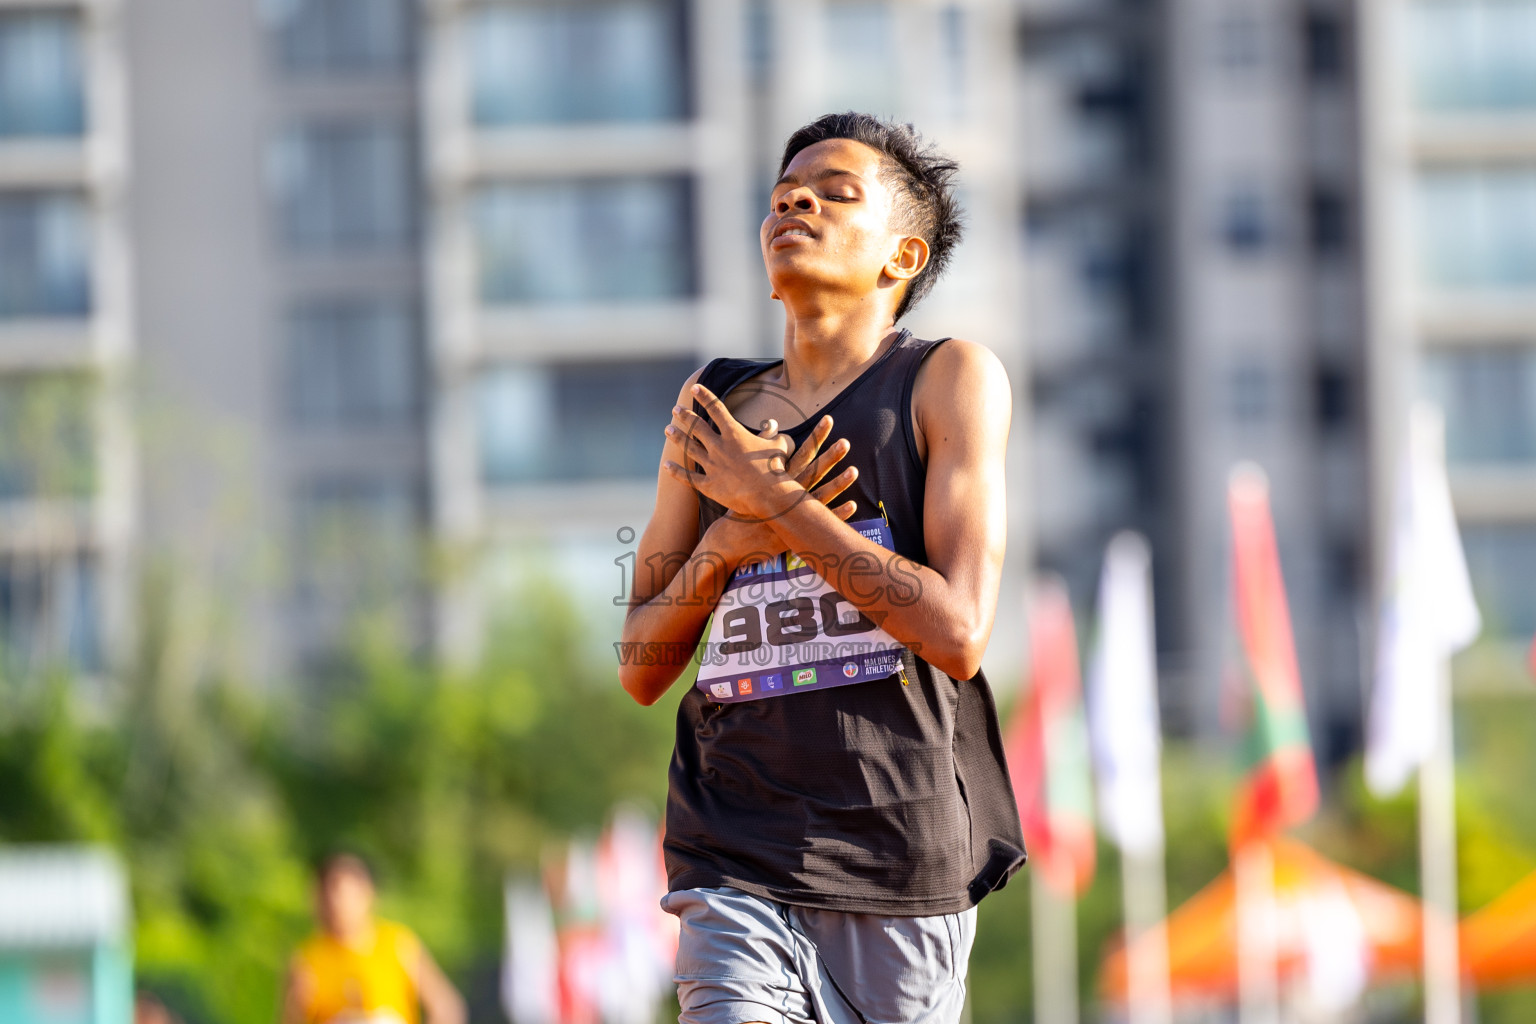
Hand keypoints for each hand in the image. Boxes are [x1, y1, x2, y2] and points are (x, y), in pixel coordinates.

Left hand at [664, 383, 807, 520]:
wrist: (768, 495)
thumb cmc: (775, 468)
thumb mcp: (779, 445)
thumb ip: (774, 434)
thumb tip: (773, 426)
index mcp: (734, 434)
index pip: (716, 409)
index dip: (705, 396)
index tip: (695, 387)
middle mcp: (719, 447)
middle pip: (697, 427)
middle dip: (685, 416)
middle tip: (676, 409)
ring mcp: (712, 466)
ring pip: (689, 448)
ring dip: (678, 437)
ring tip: (668, 429)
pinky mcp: (708, 485)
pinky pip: (688, 477)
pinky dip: (676, 471)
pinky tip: (666, 465)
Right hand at [700, 413, 858, 567]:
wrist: (732, 537)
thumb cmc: (742, 501)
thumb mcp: (750, 471)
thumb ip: (764, 445)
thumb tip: (773, 422)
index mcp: (779, 477)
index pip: (802, 452)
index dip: (817, 436)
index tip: (829, 420)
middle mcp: (787, 492)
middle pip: (812, 471)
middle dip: (829, 457)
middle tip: (845, 442)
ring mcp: (792, 513)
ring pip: (819, 496)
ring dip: (838, 484)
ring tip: (854, 471)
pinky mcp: (796, 530)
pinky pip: (820, 522)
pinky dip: (836, 514)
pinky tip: (853, 506)